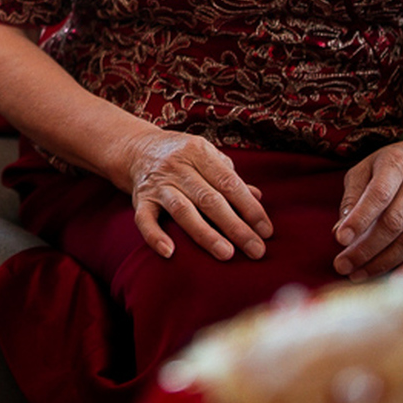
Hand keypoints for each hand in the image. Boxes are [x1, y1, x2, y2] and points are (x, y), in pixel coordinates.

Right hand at [125, 127, 272, 260]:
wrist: (137, 148)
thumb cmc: (183, 156)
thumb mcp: (207, 157)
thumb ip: (230, 177)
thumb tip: (258, 198)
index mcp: (198, 152)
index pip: (229, 183)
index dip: (250, 207)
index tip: (266, 231)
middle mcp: (177, 167)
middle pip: (209, 199)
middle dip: (235, 226)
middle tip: (256, 250)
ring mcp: (158, 184)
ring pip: (182, 210)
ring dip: (205, 234)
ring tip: (226, 254)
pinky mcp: (140, 200)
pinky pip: (145, 220)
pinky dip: (155, 236)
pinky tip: (170, 252)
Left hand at [332, 137, 402, 278]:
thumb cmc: (389, 169)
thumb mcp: (365, 169)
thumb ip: (352, 197)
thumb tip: (339, 231)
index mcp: (396, 165)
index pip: (378, 195)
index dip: (359, 219)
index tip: (340, 239)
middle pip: (394, 223)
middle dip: (366, 249)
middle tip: (342, 266)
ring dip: (383, 263)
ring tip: (358, 274)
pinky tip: (389, 279)